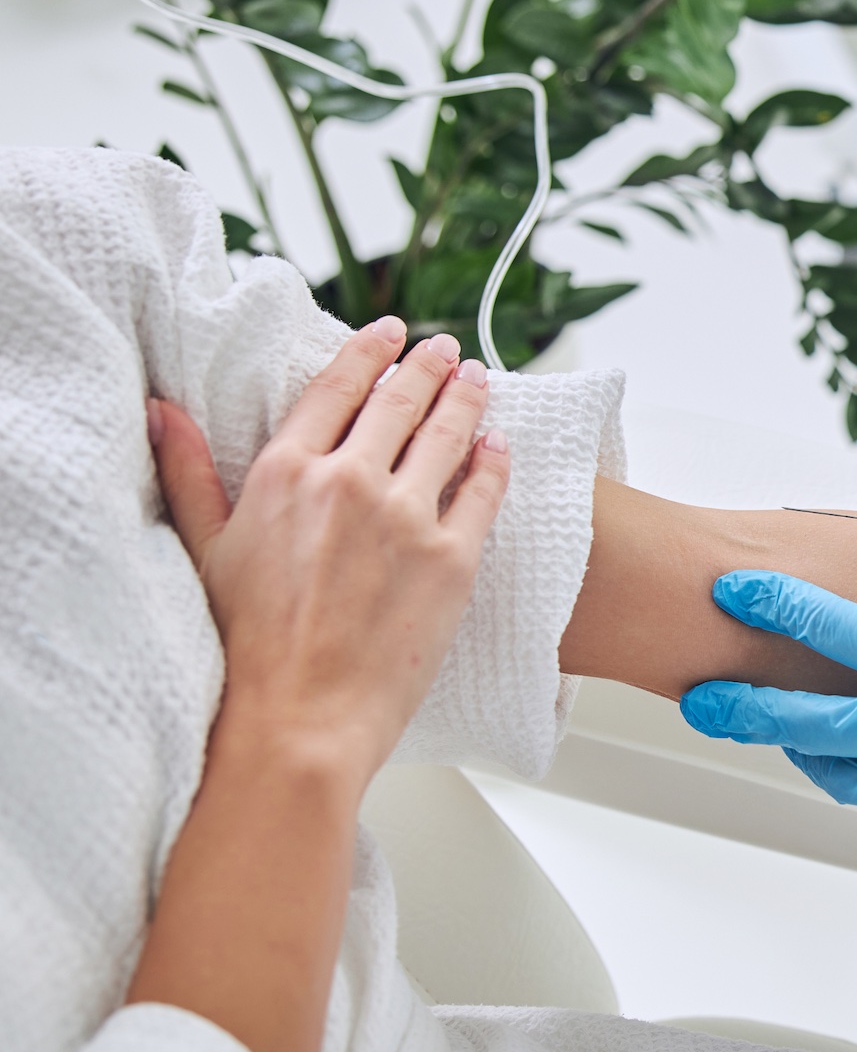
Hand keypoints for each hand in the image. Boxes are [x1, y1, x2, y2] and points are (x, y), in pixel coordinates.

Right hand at [150, 320, 509, 784]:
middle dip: (426, 367)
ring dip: (466, 399)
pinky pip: (484, 492)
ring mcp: (405, 518)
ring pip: (448, 436)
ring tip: (476, 379)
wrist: (298, 717)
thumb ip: (188, 470)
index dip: (368, 353)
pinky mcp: (452, 559)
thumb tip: (162, 408)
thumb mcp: (202, 548)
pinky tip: (498, 445)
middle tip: (444, 348)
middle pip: (400, 402)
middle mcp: (348, 482)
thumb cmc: (243, 645)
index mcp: (285, 472)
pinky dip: (494, 461)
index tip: (389, 333)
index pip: (336, 389)